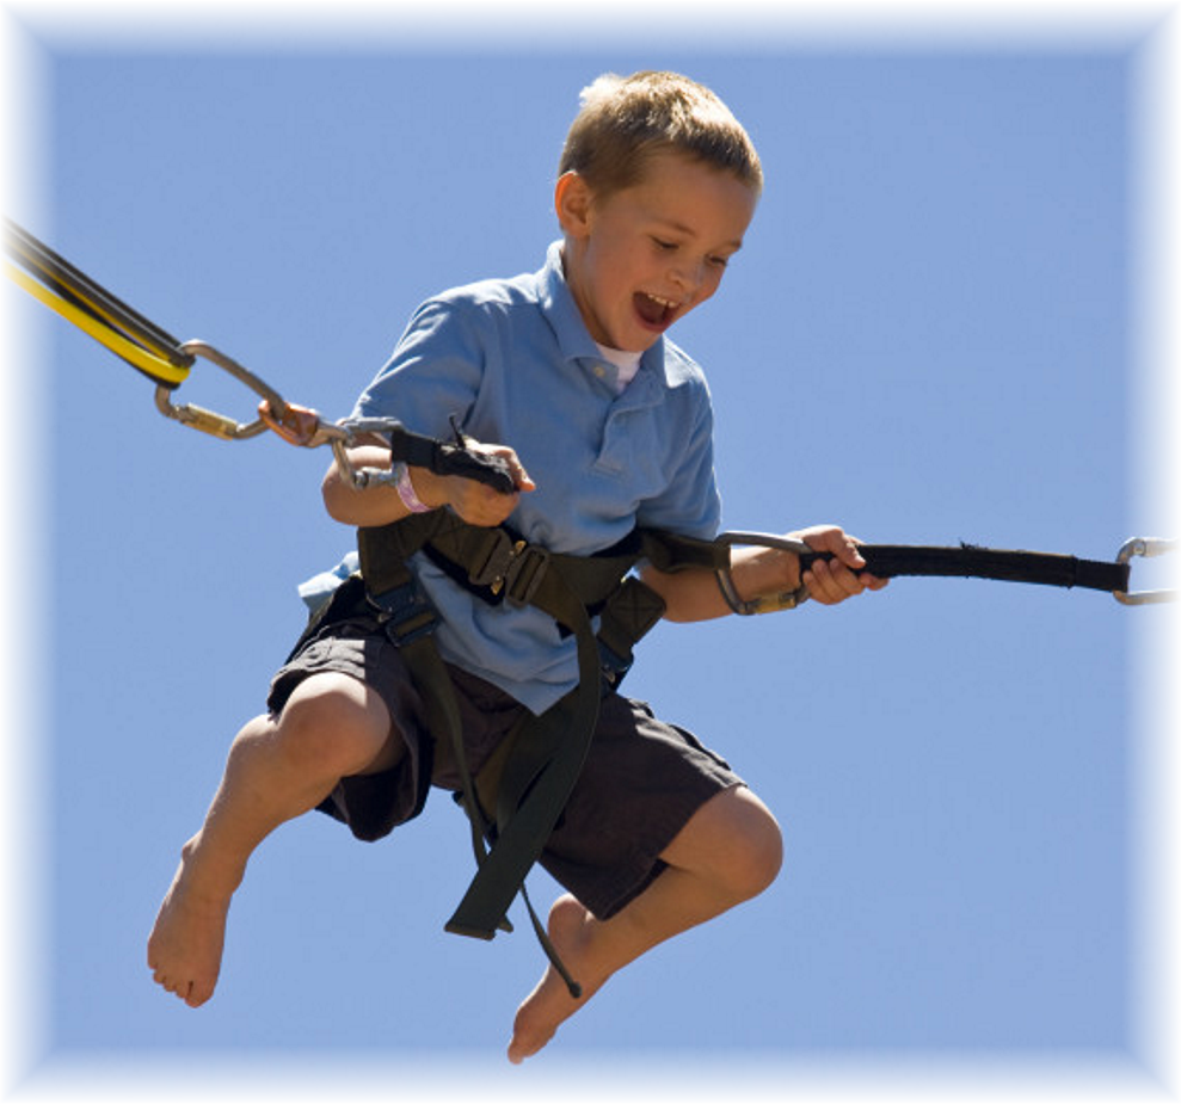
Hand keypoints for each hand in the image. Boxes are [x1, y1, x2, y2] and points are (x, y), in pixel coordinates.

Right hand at [415, 441, 534, 526]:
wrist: (450, 470)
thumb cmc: (478, 458)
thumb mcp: (499, 454)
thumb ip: (516, 469)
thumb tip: (530, 487)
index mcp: (474, 483)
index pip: (500, 500)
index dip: (512, 496)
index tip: (512, 488)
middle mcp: (468, 499)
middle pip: (501, 511)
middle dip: (510, 503)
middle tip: (509, 492)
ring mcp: (467, 511)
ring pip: (498, 518)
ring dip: (505, 509)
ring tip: (500, 495)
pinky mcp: (468, 517)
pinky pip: (491, 521)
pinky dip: (497, 514)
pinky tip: (494, 503)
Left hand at [789, 524, 887, 605]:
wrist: (789, 554)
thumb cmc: (812, 541)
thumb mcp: (829, 535)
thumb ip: (846, 547)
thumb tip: (861, 563)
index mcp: (859, 560)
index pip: (879, 576)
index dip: (876, 581)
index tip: (865, 578)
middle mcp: (853, 576)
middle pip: (857, 587)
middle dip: (842, 575)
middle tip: (830, 562)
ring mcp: (839, 588)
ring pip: (840, 594)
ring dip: (826, 579)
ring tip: (815, 564)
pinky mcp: (826, 596)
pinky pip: (826, 598)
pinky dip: (815, 586)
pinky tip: (808, 575)